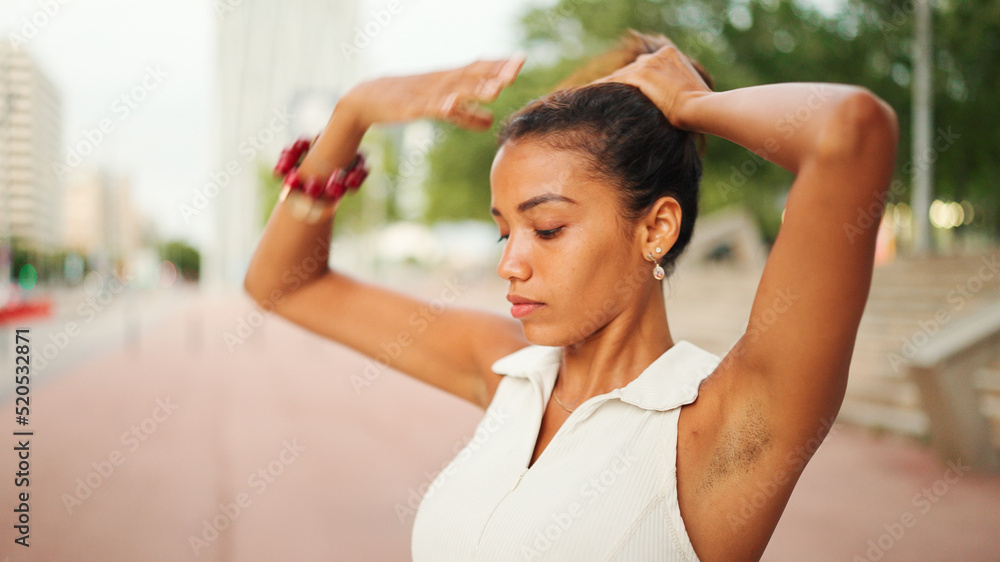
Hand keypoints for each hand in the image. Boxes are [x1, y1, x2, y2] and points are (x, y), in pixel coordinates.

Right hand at [342, 54, 525, 130]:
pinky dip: (440, 105)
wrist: (367, 98)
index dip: (498, 64)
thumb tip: (491, 122)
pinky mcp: (410, 107)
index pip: (477, 68)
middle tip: (516, 70)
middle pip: (471, 75)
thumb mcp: (441, 109)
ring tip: (496, 89)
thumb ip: (467, 116)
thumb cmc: (407, 100)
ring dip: (476, 89)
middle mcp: (440, 81)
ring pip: (454, 90)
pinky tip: (451, 106)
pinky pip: (427, 106)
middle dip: (494, 73)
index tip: (521, 60)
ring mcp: (425, 93)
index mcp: (449, 80)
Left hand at [590, 38, 711, 128]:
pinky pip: (614, 80)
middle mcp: (659, 55)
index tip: (626, 91)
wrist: (701, 107)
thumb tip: (667, 107)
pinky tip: (591, 95)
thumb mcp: (688, 95)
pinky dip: (602, 88)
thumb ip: (674, 92)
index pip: (646, 66)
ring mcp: (650, 63)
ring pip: (622, 75)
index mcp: (672, 55)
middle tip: (606, 96)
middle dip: (621, 83)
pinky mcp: (641, 74)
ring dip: (608, 87)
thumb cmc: (700, 110)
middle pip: (632, 69)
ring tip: (594, 97)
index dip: (635, 80)